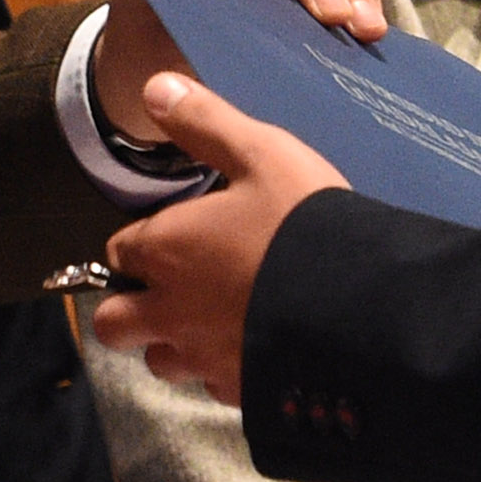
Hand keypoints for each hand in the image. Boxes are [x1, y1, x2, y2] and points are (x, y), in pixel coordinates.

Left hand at [78, 68, 352, 403]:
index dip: (139, 245)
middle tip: (167, 291)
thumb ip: (206, 122)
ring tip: (210, 320)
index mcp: (167, 251)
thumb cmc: (307, 224)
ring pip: (160, 361)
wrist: (365, 307)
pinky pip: (212, 387)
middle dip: (128, 308)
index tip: (168, 237)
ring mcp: (205, 359)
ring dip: (172, 343)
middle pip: (114, 323)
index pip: (118, 253)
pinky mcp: (240, 393)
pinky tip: (255, 347)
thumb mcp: (261, 153)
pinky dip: (222, 370)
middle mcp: (172, 312)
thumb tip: (156, 88)